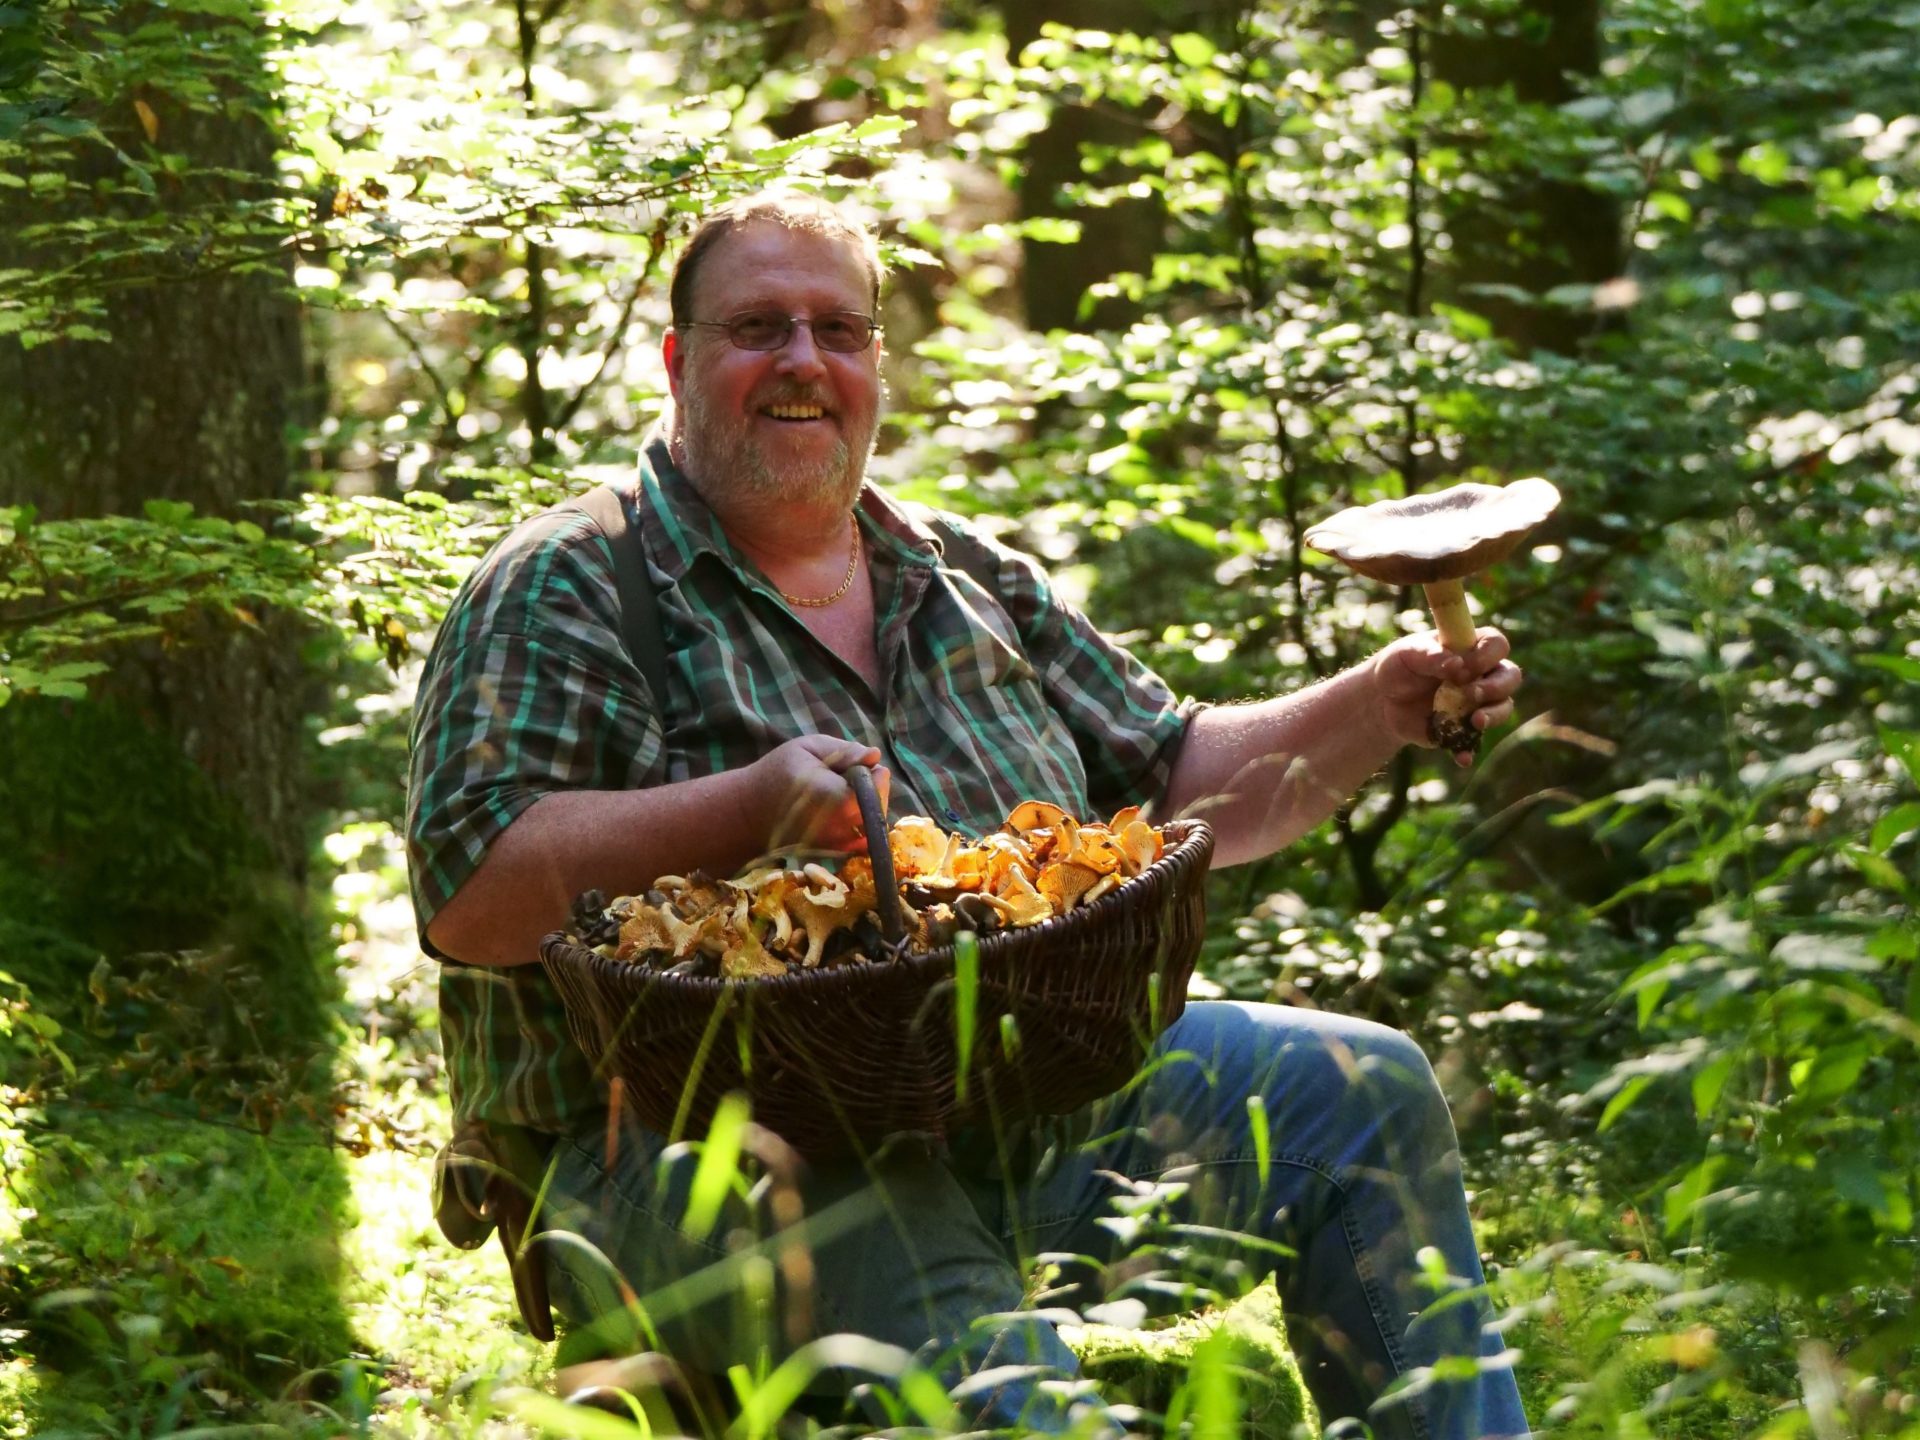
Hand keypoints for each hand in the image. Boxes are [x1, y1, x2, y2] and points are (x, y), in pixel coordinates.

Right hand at [749, 735, 890, 851]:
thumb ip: (844, 750)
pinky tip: (848, 811)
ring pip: (874, 825)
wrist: (750, 814)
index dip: (876, 776)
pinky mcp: (834, 854)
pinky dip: (863, 825)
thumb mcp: (807, 748)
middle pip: (878, 808)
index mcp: (829, 793)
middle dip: (875, 790)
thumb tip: (875, 755)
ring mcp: (836, 844)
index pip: (873, 789)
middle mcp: (836, 824)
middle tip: (855, 777)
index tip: (866, 766)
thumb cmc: (777, 773)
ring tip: (848, 793)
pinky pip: (863, 841)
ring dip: (870, 807)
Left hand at [1370, 629, 1523, 766]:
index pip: (1496, 644)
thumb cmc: (1399, 666)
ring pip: (1503, 708)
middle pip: (1510, 676)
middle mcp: (1481, 674)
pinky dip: (1470, 750)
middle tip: (1471, 693)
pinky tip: (1462, 757)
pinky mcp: (1464, 728)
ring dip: (1494, 716)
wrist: (1383, 699)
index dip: (1487, 655)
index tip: (1463, 667)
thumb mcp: (1406, 654)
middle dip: (1497, 686)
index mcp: (1470, 648)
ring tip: (1475, 721)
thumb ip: (1429, 655)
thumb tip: (1456, 663)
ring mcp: (1476, 703)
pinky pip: (1475, 742)